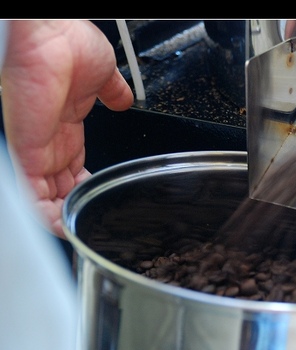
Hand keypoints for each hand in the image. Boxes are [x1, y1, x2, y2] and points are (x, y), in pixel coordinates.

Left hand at [1, 20, 132, 237]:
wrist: (49, 31)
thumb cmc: (68, 43)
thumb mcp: (103, 73)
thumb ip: (114, 91)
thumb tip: (127, 99)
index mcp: (64, 123)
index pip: (71, 166)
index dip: (84, 184)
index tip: (100, 196)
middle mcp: (48, 139)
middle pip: (58, 185)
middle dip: (76, 204)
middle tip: (93, 221)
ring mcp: (36, 147)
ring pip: (44, 196)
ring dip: (63, 216)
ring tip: (80, 231)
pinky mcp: (26, 153)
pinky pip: (32, 194)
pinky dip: (47, 215)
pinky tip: (64, 227)